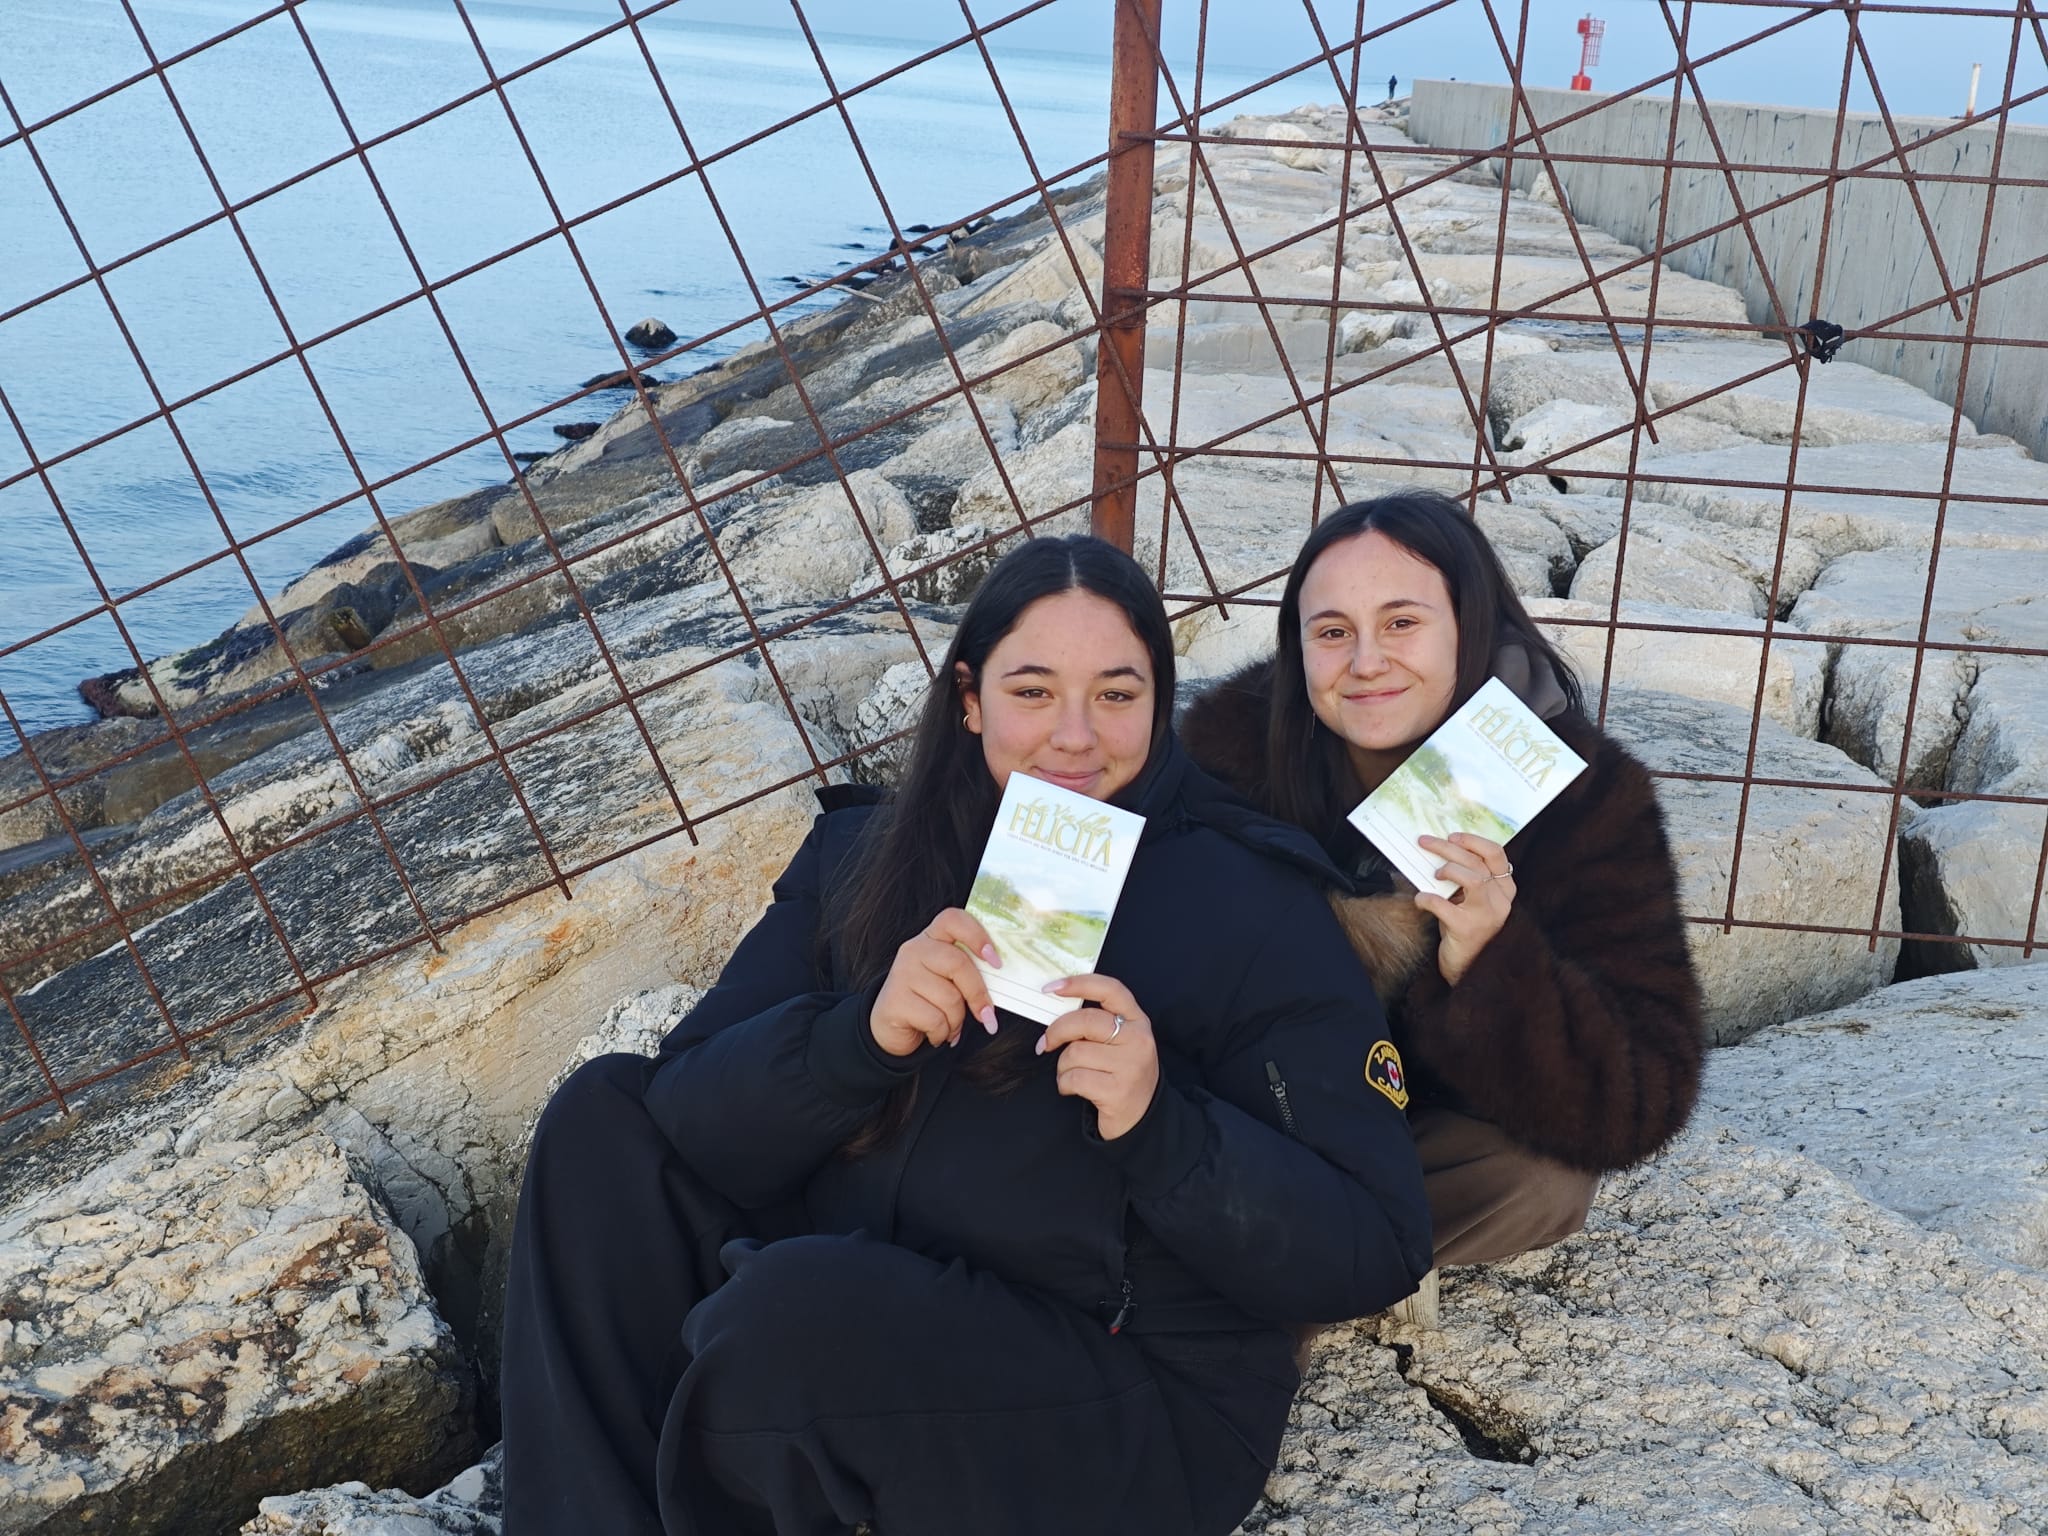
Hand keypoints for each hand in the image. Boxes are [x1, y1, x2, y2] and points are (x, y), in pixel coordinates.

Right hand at [870, 908, 1000, 1057]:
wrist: (890, 1027)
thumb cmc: (930, 1001)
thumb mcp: (950, 982)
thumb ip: (970, 973)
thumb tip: (1001, 982)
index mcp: (933, 937)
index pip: (954, 920)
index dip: (977, 936)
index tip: (996, 962)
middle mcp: (915, 949)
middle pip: (958, 963)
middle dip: (978, 994)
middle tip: (987, 1016)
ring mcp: (902, 973)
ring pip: (950, 998)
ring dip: (957, 1021)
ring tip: (949, 1025)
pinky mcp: (895, 1000)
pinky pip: (935, 1020)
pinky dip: (942, 1034)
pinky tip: (934, 1034)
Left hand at [1036, 974, 1159, 1140]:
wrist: (1142, 1117)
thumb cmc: (1122, 1074)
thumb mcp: (1121, 1042)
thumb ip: (1099, 1023)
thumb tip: (1056, 1008)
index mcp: (1137, 1021)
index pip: (1110, 990)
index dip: (1079, 984)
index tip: (1052, 987)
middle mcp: (1138, 1039)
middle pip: (1085, 1021)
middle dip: (1056, 1032)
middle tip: (1046, 1043)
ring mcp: (1130, 1065)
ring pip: (1075, 1052)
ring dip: (1062, 1066)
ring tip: (1071, 1075)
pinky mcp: (1117, 1090)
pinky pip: (1074, 1078)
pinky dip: (1064, 1084)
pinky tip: (1072, 1089)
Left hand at [1414, 833, 1515, 986]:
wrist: (1469, 968)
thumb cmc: (1466, 928)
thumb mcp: (1471, 901)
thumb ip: (1465, 879)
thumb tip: (1437, 851)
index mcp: (1504, 890)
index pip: (1496, 855)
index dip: (1474, 841)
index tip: (1452, 836)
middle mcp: (1501, 901)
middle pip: (1477, 863)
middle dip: (1448, 848)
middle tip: (1425, 841)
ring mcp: (1487, 916)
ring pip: (1473, 878)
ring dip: (1449, 870)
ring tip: (1434, 875)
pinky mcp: (1468, 930)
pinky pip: (1445, 906)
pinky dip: (1428, 899)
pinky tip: (1420, 900)